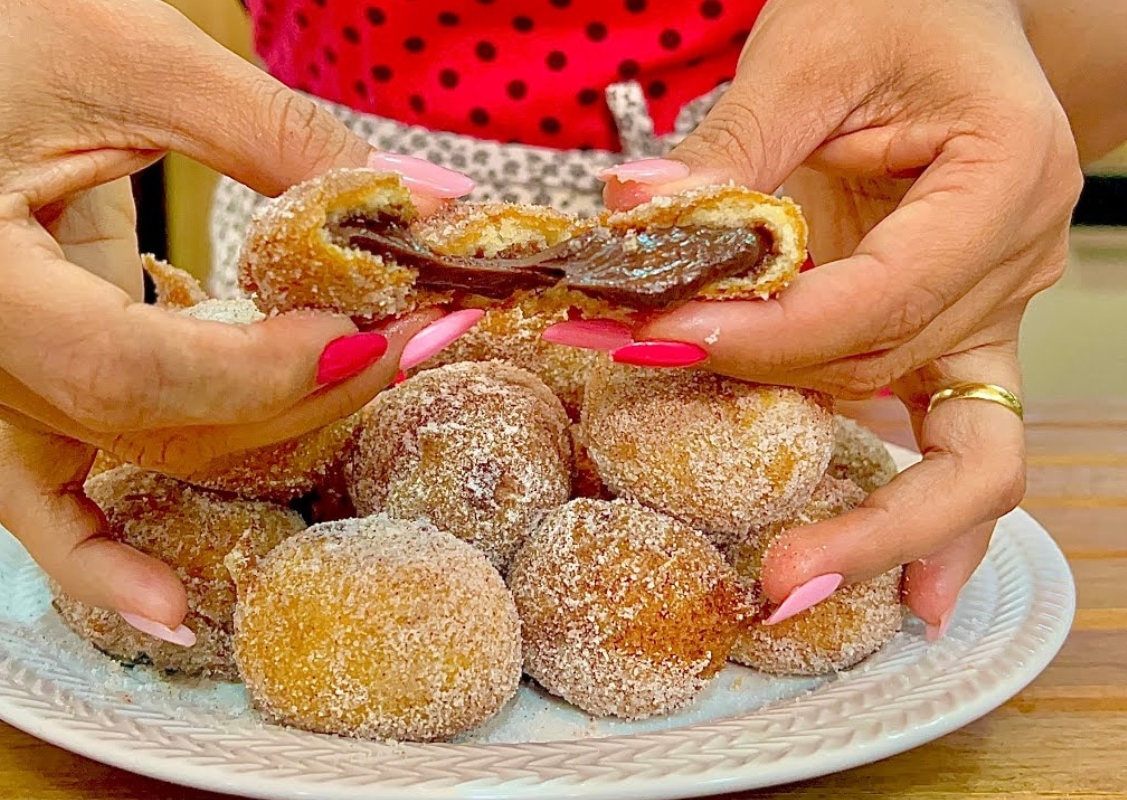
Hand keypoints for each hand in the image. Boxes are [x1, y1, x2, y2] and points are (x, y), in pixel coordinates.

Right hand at [0, 0, 472, 635]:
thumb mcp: (125, 56)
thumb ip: (278, 136)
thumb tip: (427, 202)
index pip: (119, 364)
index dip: (260, 369)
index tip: (373, 329)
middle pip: (148, 421)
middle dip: (299, 390)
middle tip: (413, 332)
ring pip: (135, 449)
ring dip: (266, 425)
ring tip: (371, 374)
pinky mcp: (13, 372)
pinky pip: (49, 492)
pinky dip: (107, 553)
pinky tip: (173, 608)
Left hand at [588, 0, 1078, 630]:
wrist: (950, 14)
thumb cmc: (898, 9)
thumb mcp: (810, 48)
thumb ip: (728, 143)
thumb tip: (632, 215)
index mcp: (1002, 177)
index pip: (886, 293)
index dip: (778, 337)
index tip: (676, 345)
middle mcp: (1014, 258)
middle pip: (907, 375)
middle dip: (810, 453)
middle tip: (759, 562)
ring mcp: (993, 309)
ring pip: (955, 439)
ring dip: (880, 518)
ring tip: (807, 590)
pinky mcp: (953, 335)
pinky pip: (967, 441)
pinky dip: (942, 519)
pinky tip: (923, 596)